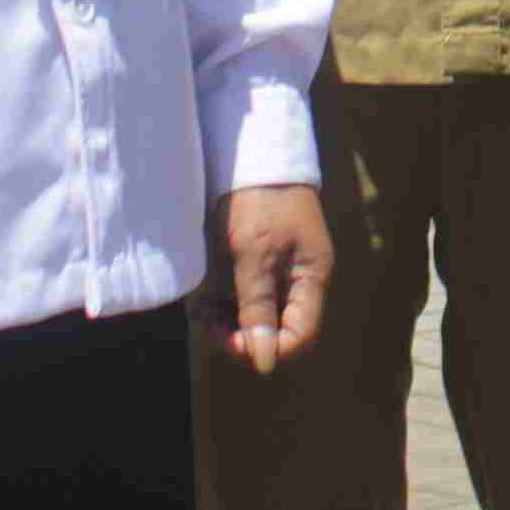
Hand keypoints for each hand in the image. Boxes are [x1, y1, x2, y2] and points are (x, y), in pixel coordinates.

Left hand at [212, 183, 332, 372]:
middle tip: (208, 324)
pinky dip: (221, 302)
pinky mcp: (255, 259)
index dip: (267, 347)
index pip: (298, 336)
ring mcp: (276, 269)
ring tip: (199, 310)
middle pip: (275, 330)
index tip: (232, 339)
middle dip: (242, 335)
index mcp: (310, 277)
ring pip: (254, 316)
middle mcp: (297, 278)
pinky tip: (201, 297)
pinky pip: (241, 296)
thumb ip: (258, 307)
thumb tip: (265, 363)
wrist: (249, 146)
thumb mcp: (254, 254)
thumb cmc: (257, 198)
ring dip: (226, 320)